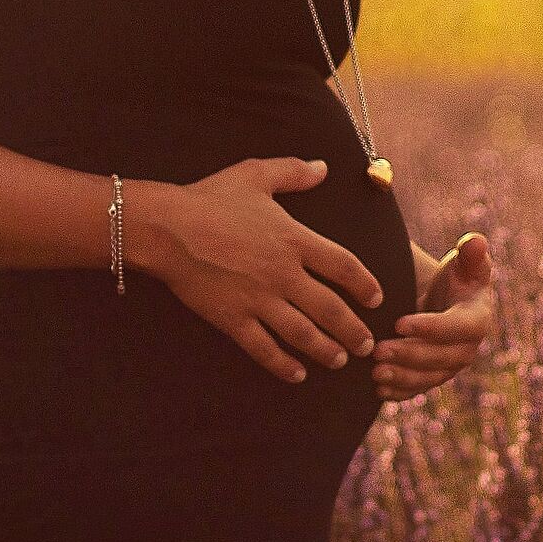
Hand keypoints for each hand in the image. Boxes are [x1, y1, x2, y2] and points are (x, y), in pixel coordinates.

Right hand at [152, 157, 385, 384]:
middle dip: (353, 329)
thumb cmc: (210, 198)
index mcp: (294, 240)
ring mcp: (259, 299)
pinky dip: (283, 365)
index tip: (376, 298)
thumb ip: (293, 172)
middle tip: (368, 345)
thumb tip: (323, 167)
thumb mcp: (256, 175)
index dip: (365, 284)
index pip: (343, 266)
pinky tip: (297, 374)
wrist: (167, 227)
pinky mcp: (233, 319)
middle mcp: (283, 274)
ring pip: (303, 334)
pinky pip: (264, 348)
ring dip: (326, 350)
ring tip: (340, 361)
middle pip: (331, 309)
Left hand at [371, 232, 496, 403]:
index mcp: (477, 318)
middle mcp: (468, 348)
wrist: (440, 301)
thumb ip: (470, 252)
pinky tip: (377, 390)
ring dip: (401, 378)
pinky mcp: (433, 378)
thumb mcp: (460, 261)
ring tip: (374, 371)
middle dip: (409, 356)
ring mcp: (450, 367)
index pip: (459, 328)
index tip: (399, 322)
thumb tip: (475, 241)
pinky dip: (399, 393)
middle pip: (442, 358)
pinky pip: (418, 391)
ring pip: (428, 378)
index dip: (431, 328)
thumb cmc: (453, 276)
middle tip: (377, 350)